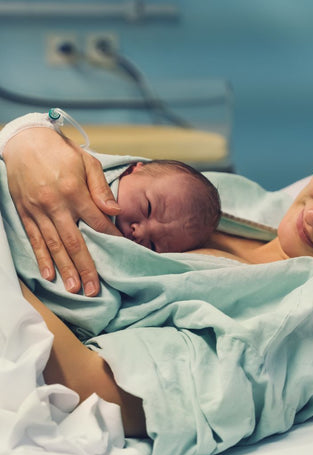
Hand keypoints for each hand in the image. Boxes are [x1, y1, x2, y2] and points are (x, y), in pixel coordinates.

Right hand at [3, 127, 121, 295]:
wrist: (26, 141)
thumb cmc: (62, 152)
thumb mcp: (87, 162)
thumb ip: (101, 188)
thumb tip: (115, 212)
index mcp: (74, 191)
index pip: (97, 222)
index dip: (110, 238)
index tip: (121, 253)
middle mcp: (55, 204)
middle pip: (74, 242)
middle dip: (85, 267)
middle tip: (94, 289)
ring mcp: (37, 210)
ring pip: (53, 245)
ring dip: (64, 269)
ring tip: (74, 289)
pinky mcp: (24, 212)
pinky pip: (34, 239)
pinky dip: (41, 258)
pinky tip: (48, 274)